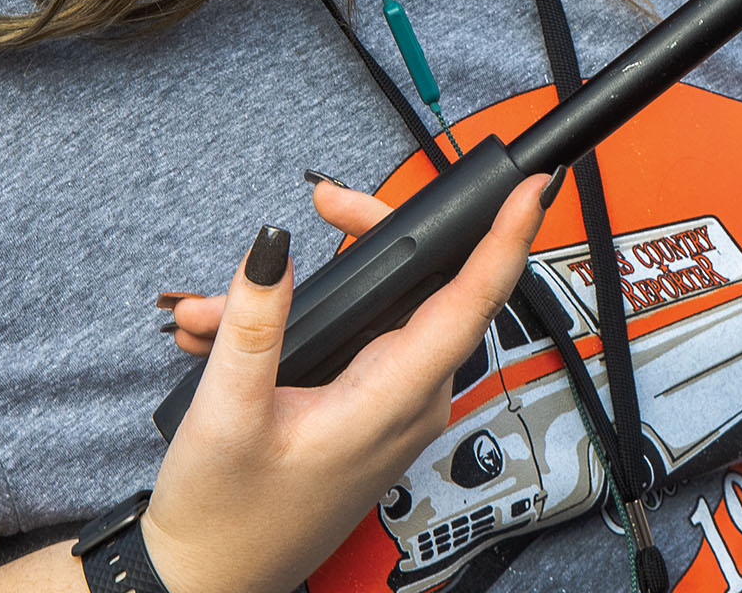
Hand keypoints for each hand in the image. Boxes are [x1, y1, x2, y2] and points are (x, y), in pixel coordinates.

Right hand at [136, 177, 546, 592]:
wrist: (210, 580)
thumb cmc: (225, 518)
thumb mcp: (227, 412)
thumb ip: (253, 322)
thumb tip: (274, 245)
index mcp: (395, 400)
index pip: (472, 303)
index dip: (506, 237)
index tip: (532, 188)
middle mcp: (411, 402)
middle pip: (424, 289)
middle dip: (367, 238)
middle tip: (324, 204)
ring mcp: (393, 409)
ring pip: (378, 314)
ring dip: (308, 293)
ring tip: (220, 305)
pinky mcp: (368, 412)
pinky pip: (354, 344)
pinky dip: (297, 327)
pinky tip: (225, 330)